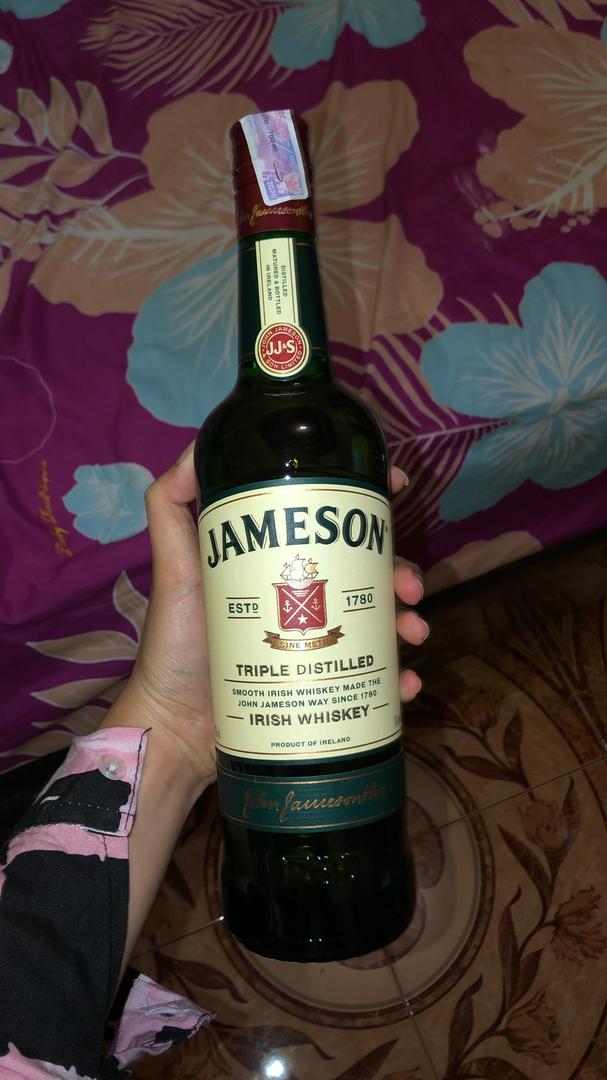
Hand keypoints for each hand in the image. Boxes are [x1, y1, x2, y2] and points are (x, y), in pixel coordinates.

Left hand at [121, 446, 427, 783]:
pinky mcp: (323, 686)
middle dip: (400, 571)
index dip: (368, 503)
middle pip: (367, 572)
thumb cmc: (175, 644)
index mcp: (278, 565)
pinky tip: (406, 682)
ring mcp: (317, 643)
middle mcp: (303, 599)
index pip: (330, 525)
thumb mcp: (175, 566)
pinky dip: (397, 678)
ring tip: (413, 631)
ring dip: (407, 620)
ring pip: (379, 620)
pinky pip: (372, 677)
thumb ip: (171, 507)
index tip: (396, 484)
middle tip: (409, 586)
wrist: (176, 726)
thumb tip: (197, 448)